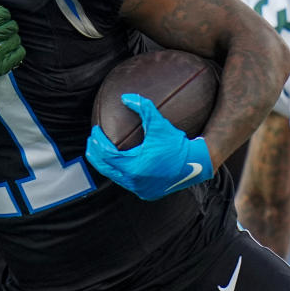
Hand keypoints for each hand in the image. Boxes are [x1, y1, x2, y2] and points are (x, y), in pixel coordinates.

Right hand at [0, 0, 24, 88]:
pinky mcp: (0, 66)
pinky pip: (19, 53)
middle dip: (6, 26)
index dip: (0, 14)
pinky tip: (4, 51)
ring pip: (16, 39)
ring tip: (0, 41)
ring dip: (9, 38)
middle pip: (12, 26)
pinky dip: (14, 51)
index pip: (2, 13)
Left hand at [84, 93, 212, 200]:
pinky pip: (125, 182)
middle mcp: (134, 182)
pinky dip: (118, 172)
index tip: (95, 131)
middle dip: (95, 153)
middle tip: (92, 139)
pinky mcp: (146, 193)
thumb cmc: (177, 144)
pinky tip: (115, 161)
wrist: (197, 164)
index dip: (98, 142)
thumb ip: (143, 107)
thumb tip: (124, 96)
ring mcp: (139, 190)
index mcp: (134, 167)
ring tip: (99, 149)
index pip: (106, 155)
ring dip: (105, 163)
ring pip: (113, 176)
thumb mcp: (159, 124)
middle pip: (104, 168)